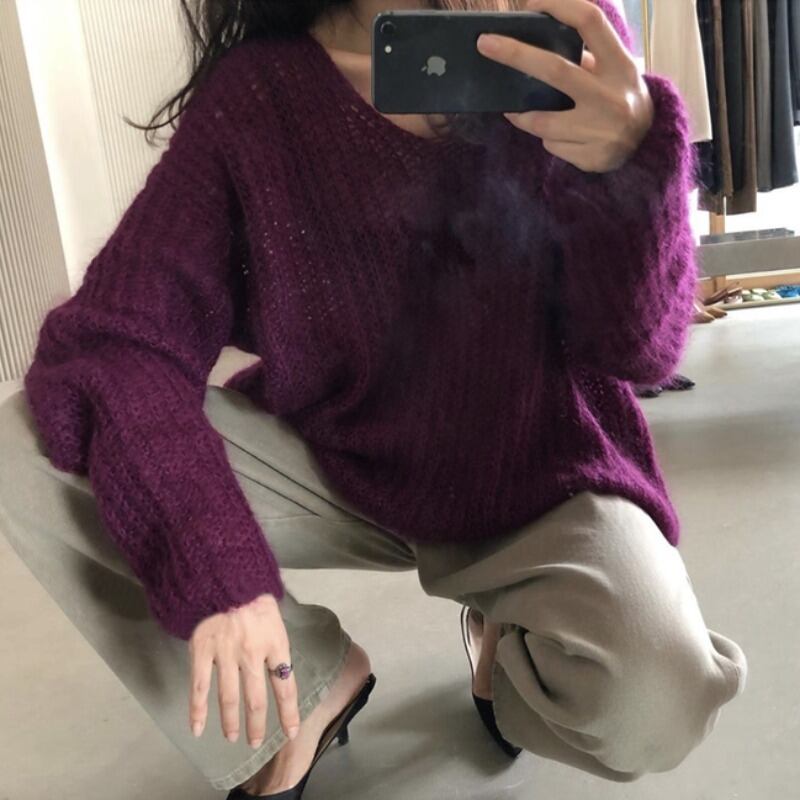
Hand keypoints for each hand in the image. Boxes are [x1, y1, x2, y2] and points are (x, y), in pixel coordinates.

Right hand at [188, 593, 299, 748]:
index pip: (285, 685)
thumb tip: (279, 666)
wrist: (223, 573)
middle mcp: (252, 653)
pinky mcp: (202, 651)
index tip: (291, 731)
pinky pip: (200, 687)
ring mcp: (226, 654)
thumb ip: (275, 642)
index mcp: (275, 642)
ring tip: (232, 737)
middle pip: (257, 699)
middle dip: (257, 725)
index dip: (288, 711)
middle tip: (255, 742)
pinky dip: (198, 711)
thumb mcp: (274, 615)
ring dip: (231, 722)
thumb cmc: (252, 591)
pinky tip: (198, 728)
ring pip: (229, 698)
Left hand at [476, 0, 654, 173]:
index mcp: (619, 63)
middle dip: (516, 55)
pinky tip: (561, 137)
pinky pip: (553, 146)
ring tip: (515, 110)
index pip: (589, 22)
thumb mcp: (615, 69)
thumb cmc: (620, 96)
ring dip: (524, 115)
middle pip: (555, 70)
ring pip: (543, 122)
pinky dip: (549, 140)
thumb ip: (584, 56)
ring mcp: (601, 129)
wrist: (647, 144)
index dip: (558, 6)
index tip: (528, 4)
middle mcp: (611, 95)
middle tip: (485, 44)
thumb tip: (531, 41)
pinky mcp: (592, 157)